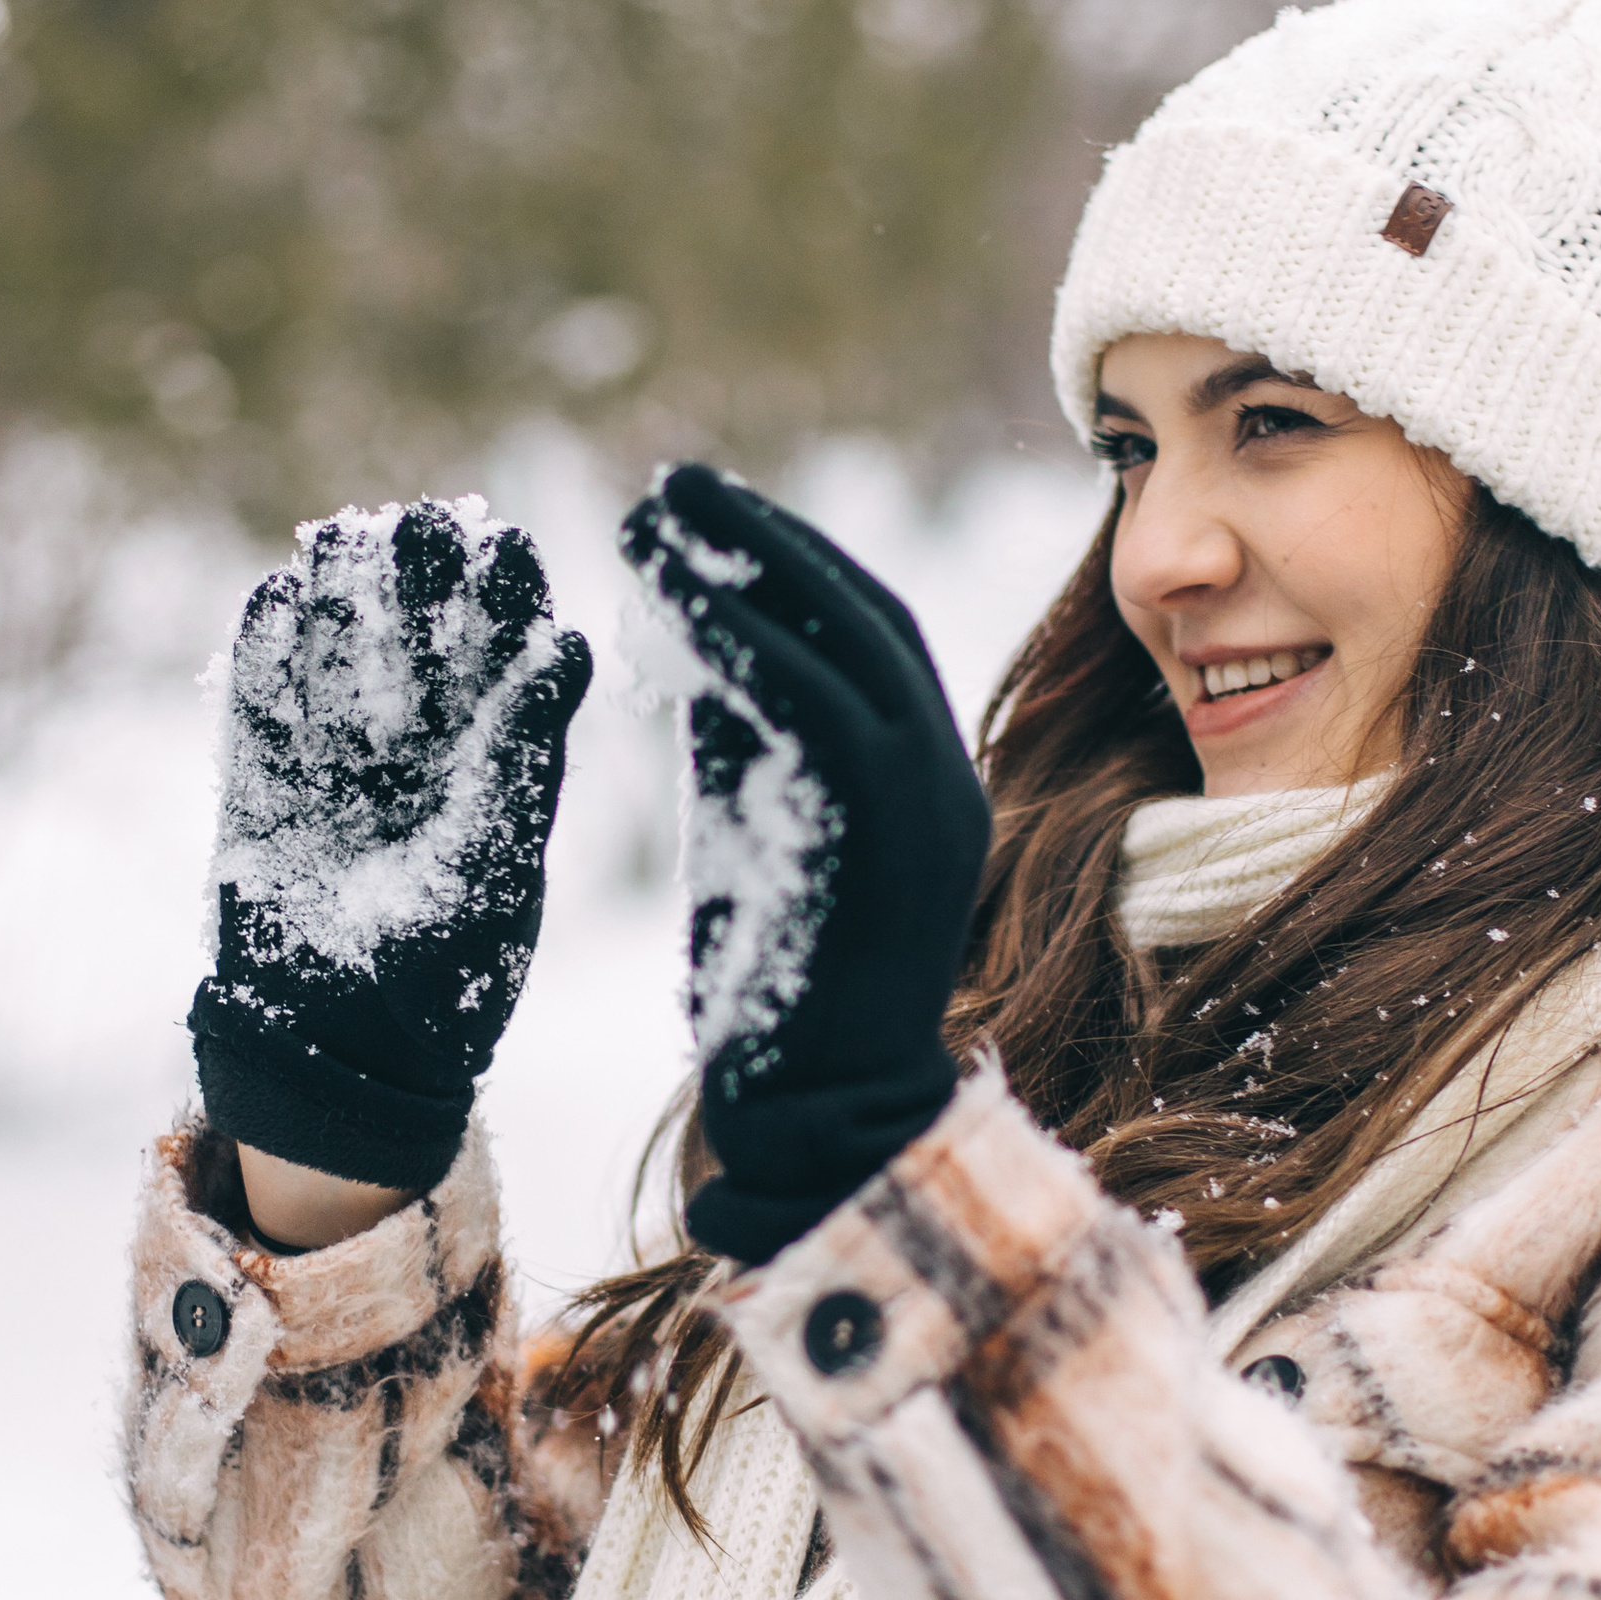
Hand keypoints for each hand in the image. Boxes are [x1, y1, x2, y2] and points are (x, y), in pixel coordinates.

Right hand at [189, 501, 591, 1191]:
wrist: (340, 1066)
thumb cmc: (443, 989)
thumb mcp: (495, 866)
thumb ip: (520, 756)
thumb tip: (571, 644)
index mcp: (488, 770)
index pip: (501, 661)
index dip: (504, 599)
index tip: (508, 541)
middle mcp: (415, 760)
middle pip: (419, 643)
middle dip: (421, 580)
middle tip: (426, 522)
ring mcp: (334, 772)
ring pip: (338, 661)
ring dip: (344, 599)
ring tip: (348, 534)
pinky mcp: (259, 793)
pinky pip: (259, 708)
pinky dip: (264, 653)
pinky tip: (278, 594)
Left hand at [620, 464, 989, 1263]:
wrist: (822, 1119)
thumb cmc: (782, 1008)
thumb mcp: (766, 848)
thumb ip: (750, 758)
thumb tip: (702, 662)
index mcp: (927, 784)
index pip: (873, 639)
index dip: (794, 567)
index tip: (713, 517)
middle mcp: (942, 778)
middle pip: (867, 614)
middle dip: (769, 537)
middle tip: (678, 481)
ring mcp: (926, 799)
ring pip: (845, 641)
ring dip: (747, 565)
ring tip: (658, 512)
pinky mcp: (884, 829)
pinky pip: (813, 701)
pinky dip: (745, 636)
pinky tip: (674, 594)